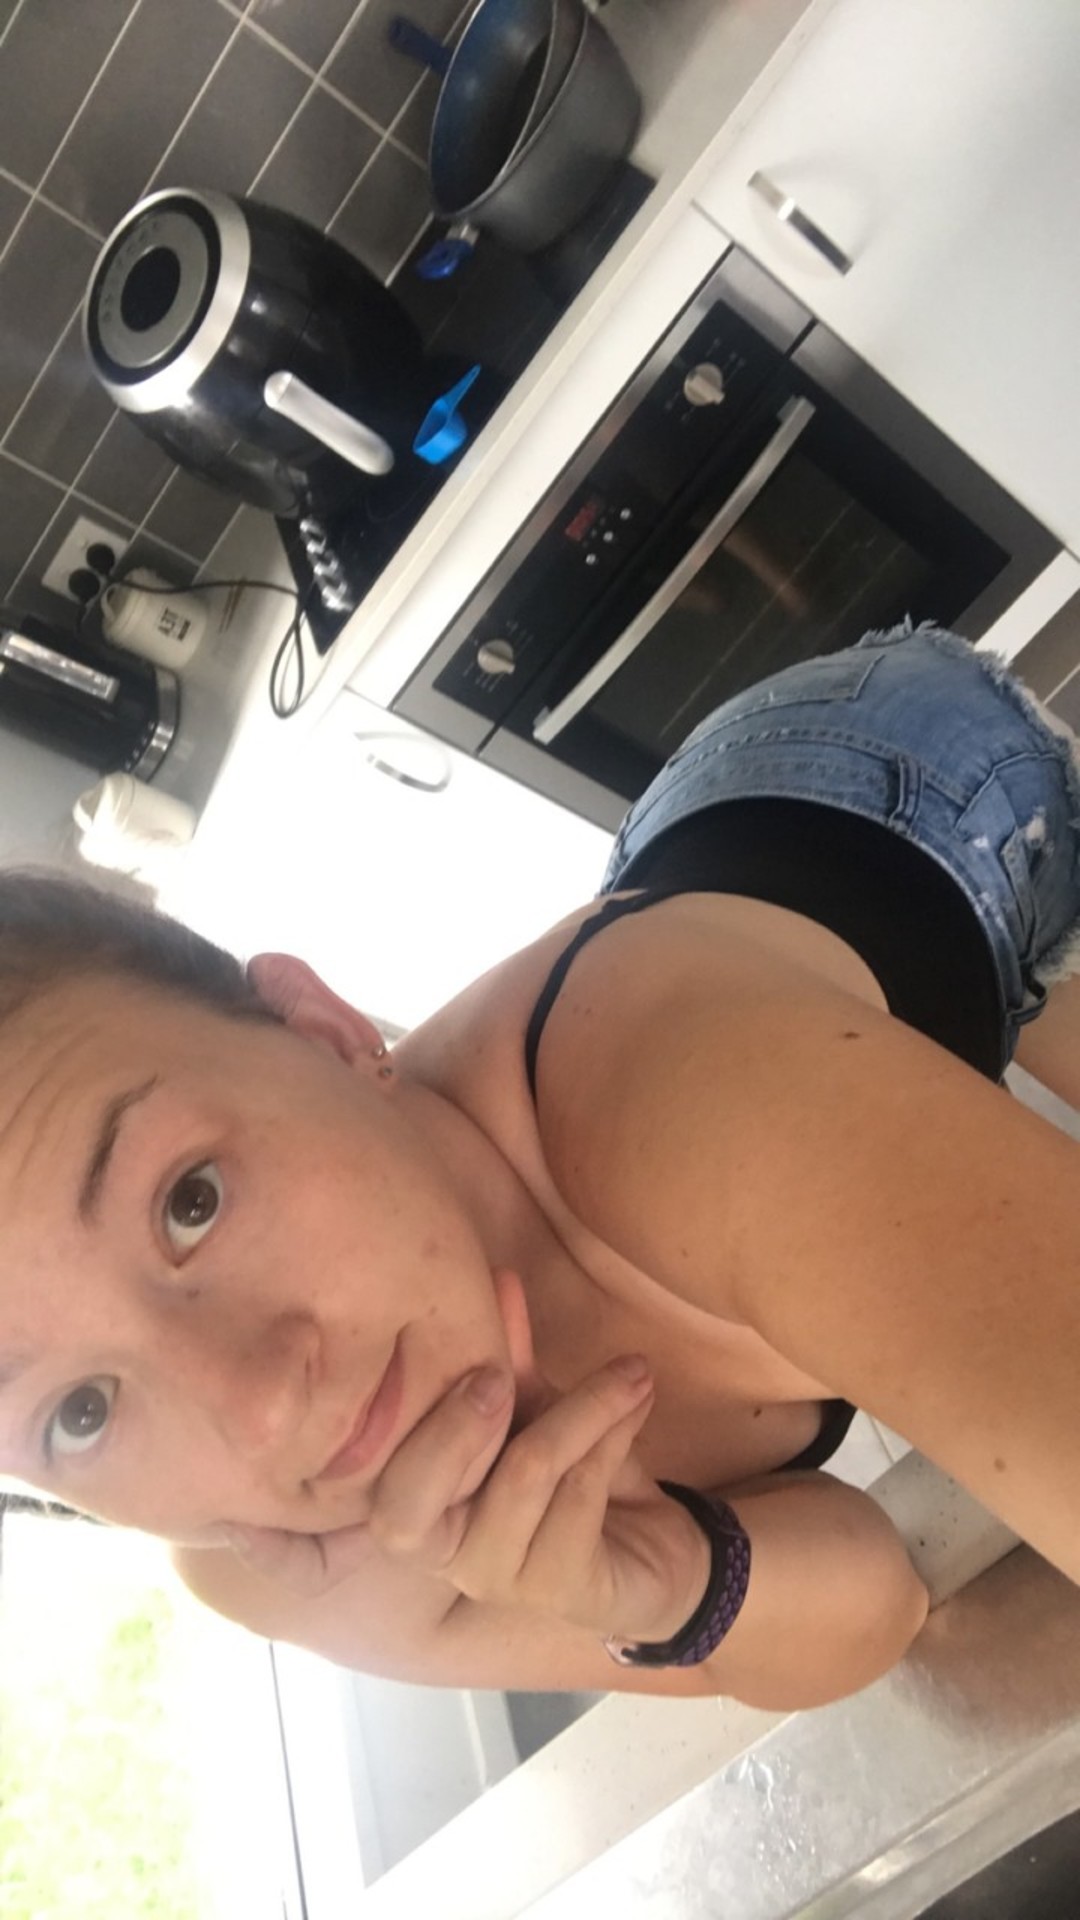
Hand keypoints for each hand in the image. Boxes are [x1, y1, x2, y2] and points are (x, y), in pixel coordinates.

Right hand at [223, 1272, 710, 1643]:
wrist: (656, 1547)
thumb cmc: (578, 1476)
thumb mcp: (536, 1411)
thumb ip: (505, 1359)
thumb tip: (496, 1278)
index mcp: (420, 1506)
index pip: (373, 1474)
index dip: (396, 1415)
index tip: (452, 1346)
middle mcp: (444, 1555)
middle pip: (418, 1490)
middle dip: (461, 1420)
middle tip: (499, 1370)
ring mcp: (497, 1578)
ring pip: (524, 1469)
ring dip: (586, 1406)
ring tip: (632, 1369)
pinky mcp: (559, 1589)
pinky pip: (579, 1490)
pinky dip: (613, 1433)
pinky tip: (639, 1403)